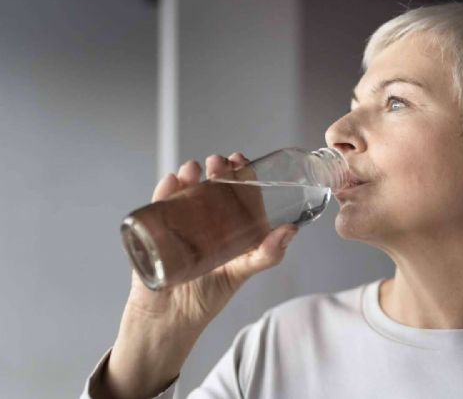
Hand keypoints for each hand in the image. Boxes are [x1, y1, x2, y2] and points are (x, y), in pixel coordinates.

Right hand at [126, 152, 298, 329]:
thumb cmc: (208, 296)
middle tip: (218, 164)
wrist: (170, 321)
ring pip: (183, 190)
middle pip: (210, 185)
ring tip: (193, 170)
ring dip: (188, 174)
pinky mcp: (154, 231)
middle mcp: (202, 220)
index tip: (240, 160)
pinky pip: (157, 205)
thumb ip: (266, 254)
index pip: (234, 190)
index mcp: (226, 225)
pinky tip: (171, 182)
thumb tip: (291, 230)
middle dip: (215, 169)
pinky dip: (164, 190)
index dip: (238, 172)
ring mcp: (177, 223)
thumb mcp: (242, 271)